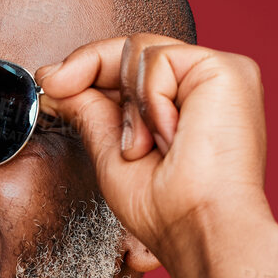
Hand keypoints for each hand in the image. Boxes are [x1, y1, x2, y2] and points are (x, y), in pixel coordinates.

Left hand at [34, 34, 274, 277]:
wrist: (200, 229)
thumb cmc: (167, 210)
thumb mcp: (113, 154)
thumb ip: (92, 111)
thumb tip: (55, 77)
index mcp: (182, 107)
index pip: (128, 68)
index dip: (86, 67)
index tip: (50, 81)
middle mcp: (201, 88)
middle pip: (131, 49)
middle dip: (92, 72)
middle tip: (62, 92)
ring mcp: (216, 76)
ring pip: (140, 49)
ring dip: (129, 108)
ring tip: (147, 148)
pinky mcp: (227, 68)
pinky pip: (159, 58)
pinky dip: (150, 100)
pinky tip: (169, 136)